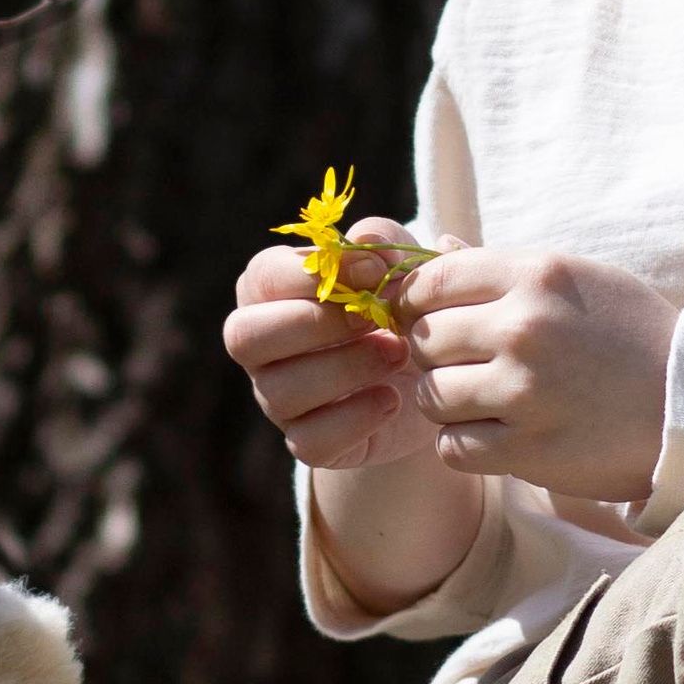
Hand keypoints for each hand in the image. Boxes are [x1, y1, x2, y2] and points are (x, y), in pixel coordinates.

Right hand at [223, 220, 436, 471]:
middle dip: (314, 324)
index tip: (375, 271)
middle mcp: (263, 348)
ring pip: (279, 392)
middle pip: (244, 336)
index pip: (261, 277)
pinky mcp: (309, 442)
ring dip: (345, 368)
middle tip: (375, 317)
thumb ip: (386, 243)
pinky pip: (309, 442)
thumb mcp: (402, 265)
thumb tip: (367, 241)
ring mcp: (279, 399)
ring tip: (399, 354)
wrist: (438, 374)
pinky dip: (354, 420)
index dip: (314, 273)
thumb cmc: (404, 306)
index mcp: (272, 292)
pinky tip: (393, 399)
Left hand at [394, 247, 677, 505]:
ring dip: (448, 403)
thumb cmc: (632, 334)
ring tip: (484, 401)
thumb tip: (435, 245)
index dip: (416, 301)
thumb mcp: (577, 280)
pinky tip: (495, 434)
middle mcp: (525, 328)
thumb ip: (502, 268)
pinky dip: (464, 444)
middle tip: (466, 365)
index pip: (431, 280)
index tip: (429, 318)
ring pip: (431, 396)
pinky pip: (452, 448)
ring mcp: (525, 391)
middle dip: (435, 355)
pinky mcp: (529, 449)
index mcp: (536, 275)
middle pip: (423, 340)